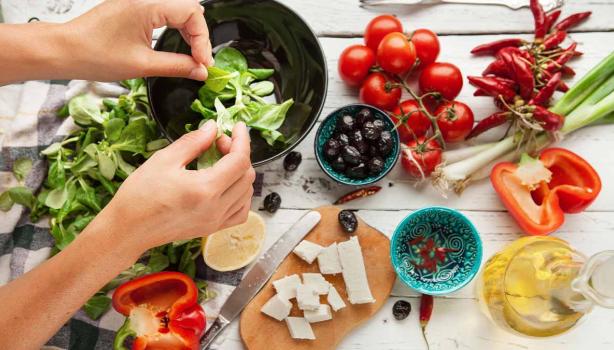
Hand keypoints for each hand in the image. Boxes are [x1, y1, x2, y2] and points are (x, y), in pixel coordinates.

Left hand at [63, 0, 213, 80]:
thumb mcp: (143, 65)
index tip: (203, 62)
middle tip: (201, 62)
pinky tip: (178, 45)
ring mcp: (139, 1)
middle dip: (199, 37)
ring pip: (178, 10)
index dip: (203, 40)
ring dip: (188, 33)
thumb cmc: (94, 55)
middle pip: (189, 10)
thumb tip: (200, 71)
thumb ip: (177, 66)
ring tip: (192, 56)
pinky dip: (175, 29)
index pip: (192, 14)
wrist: (65, 51)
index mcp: (147, 5)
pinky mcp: (134, 7)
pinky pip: (165, 12)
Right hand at [101, 120, 254, 251]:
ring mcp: (216, 221)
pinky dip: (241, 195)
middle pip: (247, 176)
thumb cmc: (140, 195)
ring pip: (247, 193)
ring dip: (240, 173)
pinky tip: (227, 185)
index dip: (242, 140)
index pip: (239, 160)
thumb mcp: (164, 160)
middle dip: (238, 154)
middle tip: (218, 144)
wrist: (128, 230)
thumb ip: (193, 142)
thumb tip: (212, 128)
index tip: (237, 127)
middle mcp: (216, 208)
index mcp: (205, 189)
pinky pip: (240, 211)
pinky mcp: (212, 228)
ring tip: (220, 162)